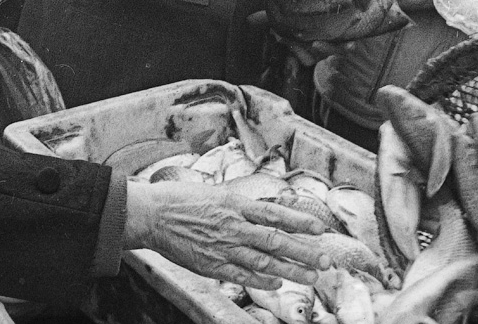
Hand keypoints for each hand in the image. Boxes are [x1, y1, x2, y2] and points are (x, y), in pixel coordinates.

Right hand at [124, 181, 331, 289]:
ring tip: (311, 277)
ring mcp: (223, 246)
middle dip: (304, 251)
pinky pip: (241, 275)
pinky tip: (277, 284)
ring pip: (264, 261)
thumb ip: (239, 205)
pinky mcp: (211, 264)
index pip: (275, 212)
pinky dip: (261, 281)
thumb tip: (262, 211)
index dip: (299, 220)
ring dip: (290, 270)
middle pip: (276, 240)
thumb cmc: (181, 200)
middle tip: (326, 260)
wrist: (152, 214)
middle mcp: (233, 225)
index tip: (320, 229)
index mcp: (235, 204)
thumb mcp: (215, 193)